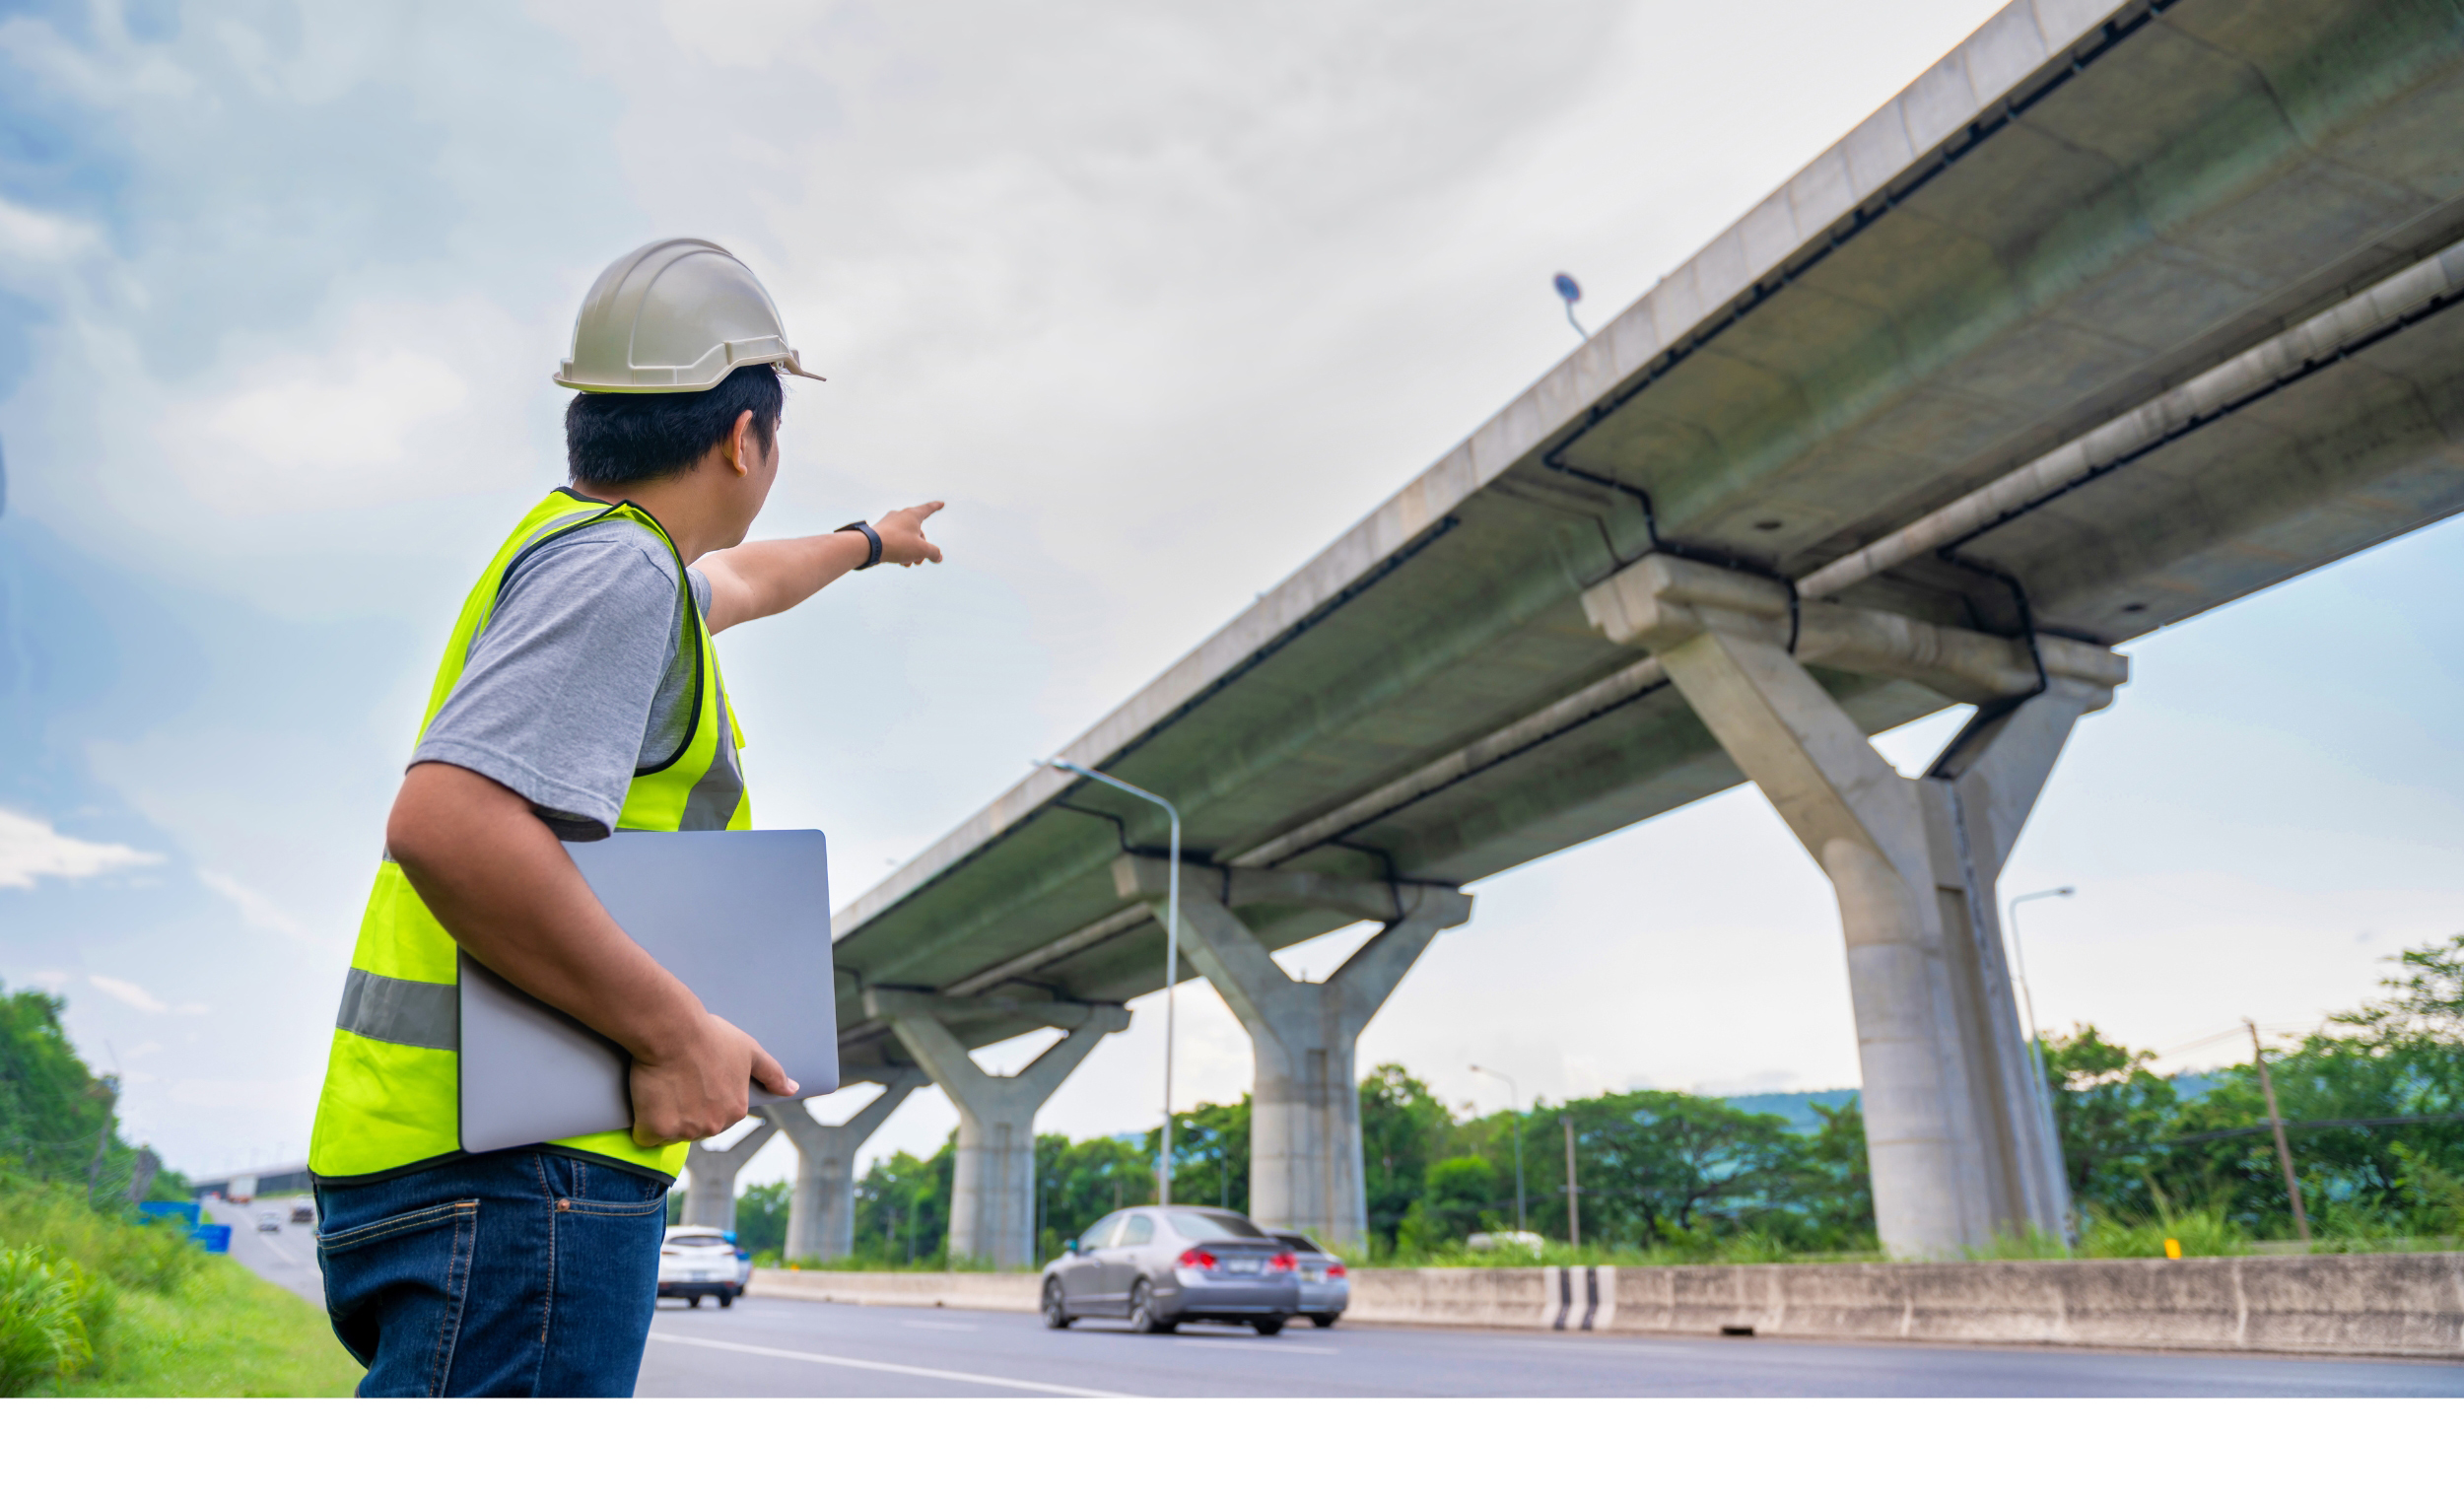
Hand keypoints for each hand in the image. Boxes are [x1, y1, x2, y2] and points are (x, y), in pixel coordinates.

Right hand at [627, 1009, 797, 1147]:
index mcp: (736, 1111)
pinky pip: (645, 1136)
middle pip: (691, 1128)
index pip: (714, 1117)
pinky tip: (647, 1097)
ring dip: (662, 1116)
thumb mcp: (749, 1050)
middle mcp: (714, 1127)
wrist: (673, 1030)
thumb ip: (772, 1073)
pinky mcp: (657, 1129)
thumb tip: (792, 1089)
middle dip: (682, 1111)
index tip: (693, 1079)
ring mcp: (685, 1130)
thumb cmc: (710, 1036)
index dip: (700, 1098)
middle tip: (676, 1081)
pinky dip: (643, 1122)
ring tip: (662, 1086)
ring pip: (668, 1133)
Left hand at [875, 501, 944, 566]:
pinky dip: (900, 549)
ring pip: (906, 537)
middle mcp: (900, 515)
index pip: (928, 509)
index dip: (936, 507)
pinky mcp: (880, 531)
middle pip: (917, 531)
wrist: (868, 546)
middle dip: (921, 548)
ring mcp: (888, 522)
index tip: (941, 503)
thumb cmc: (897, 544)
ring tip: (908, 564)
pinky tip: (898, 561)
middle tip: (920, 561)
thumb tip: (938, 557)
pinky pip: (895, 539)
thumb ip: (933, 552)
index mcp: (912, 515)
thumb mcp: (921, 550)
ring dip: (910, 551)